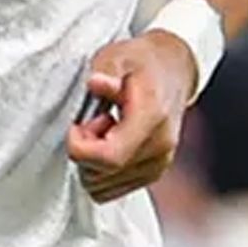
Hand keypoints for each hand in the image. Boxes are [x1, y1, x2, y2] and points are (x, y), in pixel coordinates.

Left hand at [67, 30, 197, 203]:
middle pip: (102, 174)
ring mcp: (159, 163)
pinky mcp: (153, 173)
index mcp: (152, 117)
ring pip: (104, 187)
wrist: (172, 71)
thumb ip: (105, 72)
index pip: (111, 157)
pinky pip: (111, 189)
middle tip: (90, 121)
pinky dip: (100, 171)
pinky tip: (108, 143)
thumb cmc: (141, 63)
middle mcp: (160, 146)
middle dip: (84, 151)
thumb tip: (95, 83)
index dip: (81, 147)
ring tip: (101, 131)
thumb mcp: (118, 57)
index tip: (75, 127)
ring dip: (91, 162)